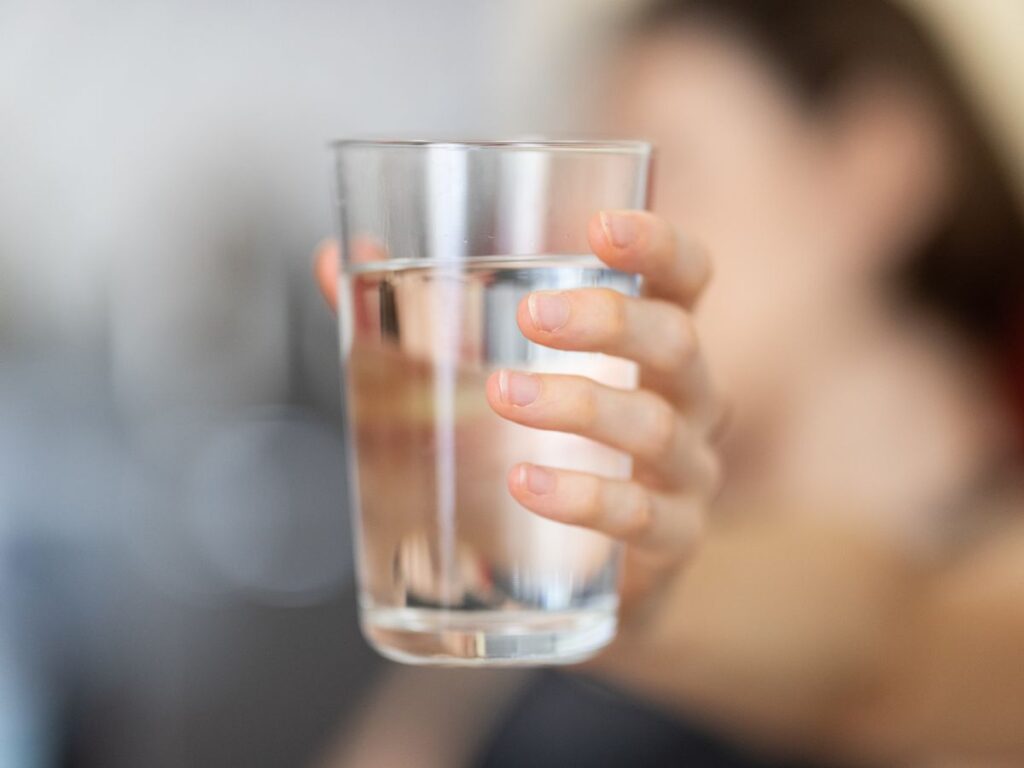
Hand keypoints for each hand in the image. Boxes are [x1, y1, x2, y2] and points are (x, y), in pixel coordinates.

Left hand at [314, 210, 721, 631]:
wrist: (576, 573)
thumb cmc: (539, 447)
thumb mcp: (485, 373)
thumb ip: (414, 317)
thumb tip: (334, 259)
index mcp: (650, 342)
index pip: (686, 276)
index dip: (658, 244)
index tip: (599, 226)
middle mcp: (686, 398)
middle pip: (677, 342)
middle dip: (608, 321)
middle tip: (531, 317)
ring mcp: (687, 471)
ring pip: (654, 426)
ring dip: (578, 406)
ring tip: (503, 395)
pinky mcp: (671, 540)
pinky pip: (641, 516)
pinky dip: (583, 497)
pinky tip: (526, 483)